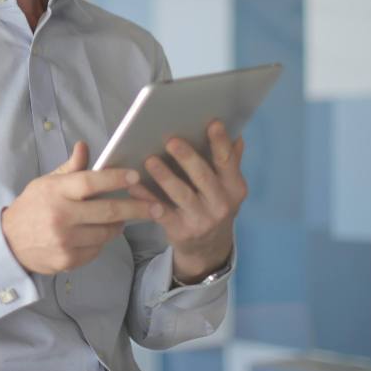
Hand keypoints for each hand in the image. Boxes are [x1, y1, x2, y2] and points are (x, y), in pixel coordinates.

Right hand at [1, 141, 154, 274]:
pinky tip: (97, 234)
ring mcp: (65, 241)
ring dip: (119, 225)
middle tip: (158, 206)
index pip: (91, 182)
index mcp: (56, 192)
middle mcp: (61, 216)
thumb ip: (70, 168)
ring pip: (107, 233)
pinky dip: (102, 241)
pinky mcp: (68, 261)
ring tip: (121, 218)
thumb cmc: (32, 207)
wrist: (9, 242)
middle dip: (138, 208)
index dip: (116, 179)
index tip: (136, 177)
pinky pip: (97, 250)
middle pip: (108, 211)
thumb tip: (84, 146)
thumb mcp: (46, 182)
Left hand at [128, 120, 246, 281]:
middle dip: (187, 158)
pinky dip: (147, 198)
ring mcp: (202, 219)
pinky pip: (161, 212)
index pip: (228, 161)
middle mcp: (221, 204)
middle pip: (203, 176)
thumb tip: (236, 135)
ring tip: (149, 160)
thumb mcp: (227, 187)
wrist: (208, 248)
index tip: (212, 122)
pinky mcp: (181, 231)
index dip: (220, 142)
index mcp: (234, 187)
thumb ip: (230, 161)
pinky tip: (134, 186)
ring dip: (165, 176)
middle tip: (171, 141)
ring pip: (182, 194)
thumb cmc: (213, 205)